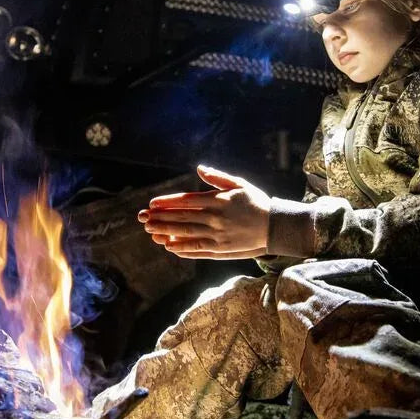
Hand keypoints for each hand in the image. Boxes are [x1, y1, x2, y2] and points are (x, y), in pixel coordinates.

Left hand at [137, 165, 270, 259]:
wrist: (276, 226)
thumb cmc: (256, 202)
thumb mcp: (239, 185)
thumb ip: (218, 178)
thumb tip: (200, 168)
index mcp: (217, 200)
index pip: (185, 200)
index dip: (167, 202)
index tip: (151, 204)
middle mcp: (215, 218)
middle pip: (181, 217)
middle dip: (160, 218)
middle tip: (143, 218)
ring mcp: (217, 235)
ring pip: (186, 234)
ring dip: (166, 233)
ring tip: (151, 232)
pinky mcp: (221, 249)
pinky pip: (197, 250)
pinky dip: (182, 249)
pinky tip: (170, 247)